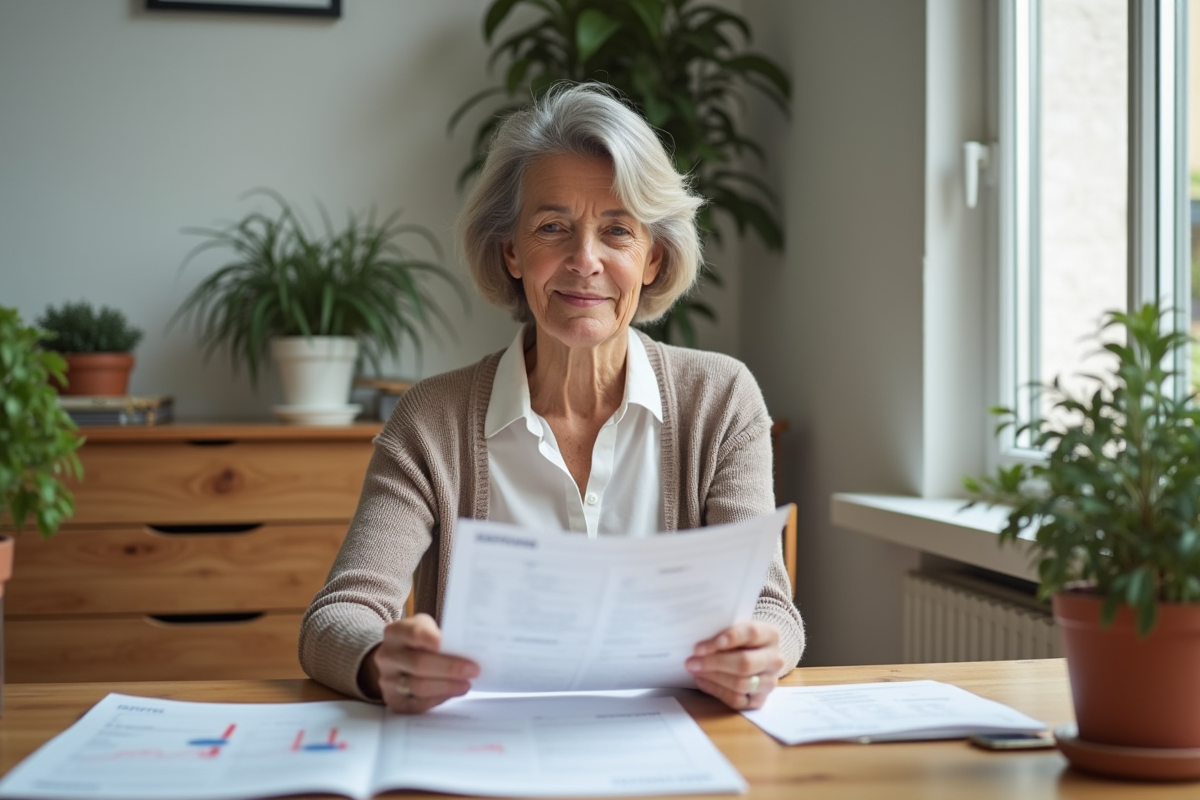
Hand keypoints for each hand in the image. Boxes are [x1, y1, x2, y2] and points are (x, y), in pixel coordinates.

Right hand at [360, 613, 479, 712]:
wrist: (397, 659)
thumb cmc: (420, 641)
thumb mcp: (427, 629)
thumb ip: (442, 636)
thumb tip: (469, 649)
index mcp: (395, 632)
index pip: (415, 634)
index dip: (436, 640)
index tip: (460, 646)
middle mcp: (387, 656)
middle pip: (419, 664)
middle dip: (450, 668)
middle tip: (474, 670)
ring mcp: (387, 680)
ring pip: (419, 686)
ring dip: (447, 687)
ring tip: (466, 684)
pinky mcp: (394, 700)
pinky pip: (417, 704)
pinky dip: (438, 699)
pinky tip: (452, 693)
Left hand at [685, 621, 784, 709]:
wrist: (754, 654)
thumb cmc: (739, 638)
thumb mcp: (735, 627)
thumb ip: (722, 629)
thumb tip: (697, 640)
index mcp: (771, 635)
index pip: (751, 634)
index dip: (727, 639)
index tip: (700, 646)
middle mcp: (775, 659)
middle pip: (745, 663)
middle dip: (714, 663)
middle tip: (691, 661)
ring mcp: (770, 681)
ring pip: (740, 684)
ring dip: (713, 678)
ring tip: (694, 670)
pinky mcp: (761, 699)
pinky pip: (737, 700)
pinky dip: (717, 691)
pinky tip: (702, 681)